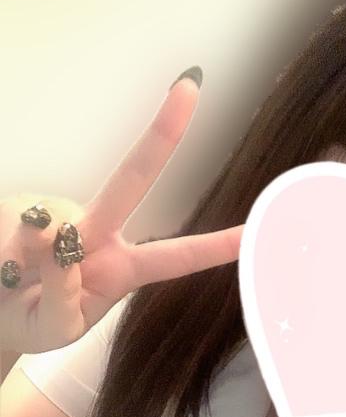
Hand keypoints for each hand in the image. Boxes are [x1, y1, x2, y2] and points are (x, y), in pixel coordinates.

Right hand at [0, 74, 242, 353]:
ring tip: (14, 279)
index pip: (174, 259)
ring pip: (51, 222)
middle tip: (189, 88)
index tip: (251, 231)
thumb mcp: (55, 328)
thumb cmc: (33, 323)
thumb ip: (62, 293)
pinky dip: (7, 246)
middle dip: (162, 137)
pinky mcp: (22, 202)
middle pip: (132, 182)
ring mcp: (61, 214)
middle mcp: (98, 234)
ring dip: (27, 253)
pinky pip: (17, 219)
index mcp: (122, 270)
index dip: (213, 246)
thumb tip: (59, 237)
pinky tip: (5, 261)